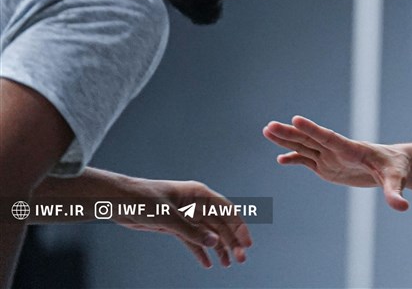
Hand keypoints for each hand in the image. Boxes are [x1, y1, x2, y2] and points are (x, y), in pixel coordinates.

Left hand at [113, 177, 252, 269]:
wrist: (117, 201)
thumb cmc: (141, 199)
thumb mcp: (167, 215)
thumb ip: (191, 230)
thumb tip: (214, 243)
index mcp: (199, 194)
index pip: (226, 211)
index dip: (239, 227)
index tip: (247, 244)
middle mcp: (196, 204)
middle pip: (220, 224)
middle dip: (231, 242)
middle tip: (240, 260)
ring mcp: (185, 215)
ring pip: (208, 233)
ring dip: (219, 248)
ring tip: (227, 264)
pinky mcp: (174, 226)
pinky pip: (192, 240)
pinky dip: (200, 251)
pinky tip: (207, 264)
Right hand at [263, 116, 409, 210]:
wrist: (395, 166)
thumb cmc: (397, 169)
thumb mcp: (397, 180)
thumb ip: (395, 193)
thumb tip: (401, 207)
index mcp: (352, 149)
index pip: (329, 137)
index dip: (312, 129)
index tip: (295, 119)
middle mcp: (338, 150)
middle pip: (310, 140)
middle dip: (290, 134)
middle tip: (269, 126)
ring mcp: (331, 157)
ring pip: (305, 146)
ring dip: (287, 140)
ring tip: (267, 131)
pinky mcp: (328, 166)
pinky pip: (308, 160)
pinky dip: (294, 159)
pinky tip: (281, 159)